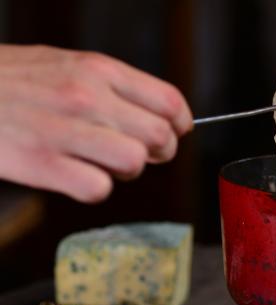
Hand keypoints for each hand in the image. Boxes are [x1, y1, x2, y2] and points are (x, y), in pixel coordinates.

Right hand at [0, 45, 192, 202]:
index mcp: (98, 70)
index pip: (169, 102)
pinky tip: (77, 178)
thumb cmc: (10, 80)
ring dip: (125, 171)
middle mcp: (87, 96)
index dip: (178, 125)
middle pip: (160, 138)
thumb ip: (110, 86)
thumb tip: (154, 112)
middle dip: (156, 153)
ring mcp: (65, 130)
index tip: (173, 134)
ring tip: (102, 164)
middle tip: (136, 153)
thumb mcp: (65, 64)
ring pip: (134, 162)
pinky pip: (98, 188)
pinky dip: (94, 189)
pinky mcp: (41, 163)